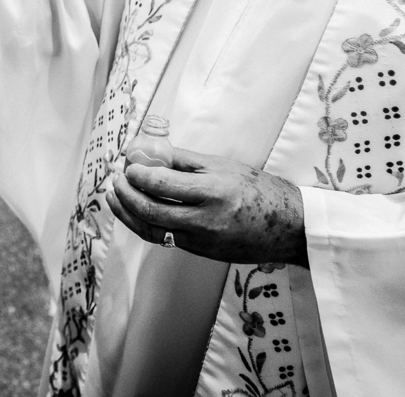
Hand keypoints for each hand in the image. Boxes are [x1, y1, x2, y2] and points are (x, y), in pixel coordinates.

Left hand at [105, 147, 308, 266]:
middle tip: (116, 179)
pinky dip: (144, 224)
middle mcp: (205, 220)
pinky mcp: (201, 253)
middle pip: (151, 210)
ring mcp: (202, 241)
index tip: (127, 164)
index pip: (162, 184)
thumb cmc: (259, 190)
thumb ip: (183, 160)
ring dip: (127, 213)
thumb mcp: (222, 166)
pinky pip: (165, 239)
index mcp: (213, 192)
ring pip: (152, 230)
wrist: (290, 227)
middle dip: (125, 194)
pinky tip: (134, 211)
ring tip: (114, 196)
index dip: (138, 174)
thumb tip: (148, 152)